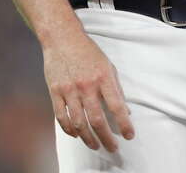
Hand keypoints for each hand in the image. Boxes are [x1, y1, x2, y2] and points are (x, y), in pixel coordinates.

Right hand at [43, 30, 135, 152]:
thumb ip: (116, 89)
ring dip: (88, 138)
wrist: (62, 38)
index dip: (124, 124)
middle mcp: (86, 85)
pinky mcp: (55, 92)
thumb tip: (125, 110)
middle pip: (98, 120)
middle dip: (107, 138)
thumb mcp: (108, 66)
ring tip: (95, 145)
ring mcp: (69, 90)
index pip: (117, 106)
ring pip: (79, 123)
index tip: (129, 135)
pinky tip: (77, 134)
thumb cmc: (87, 51)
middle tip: (113, 148)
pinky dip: (70, 130)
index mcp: (103, 77)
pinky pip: (62, 117)